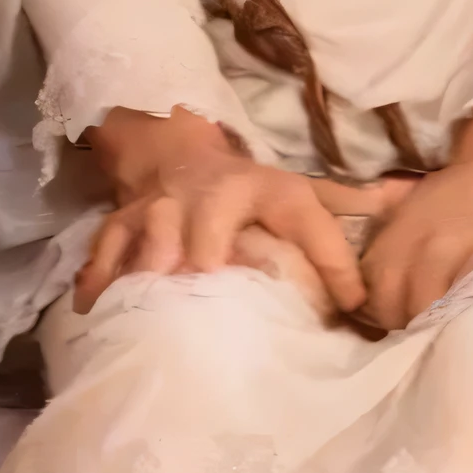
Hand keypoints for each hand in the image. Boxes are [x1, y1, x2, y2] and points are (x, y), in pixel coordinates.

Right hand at [78, 106, 364, 322]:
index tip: (346, 303)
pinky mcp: (124, 218)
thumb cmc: (251, 195)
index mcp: (271, 190)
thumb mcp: (303, 199)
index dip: (331, 260)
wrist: (182, 157)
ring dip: (151, 273)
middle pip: (210, 223)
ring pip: (154, 233)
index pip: (309, 220)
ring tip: (149, 316)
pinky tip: (94, 310)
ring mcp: (164, 205)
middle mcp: (214, 193)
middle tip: (207, 301)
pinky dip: (100, 278)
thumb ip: (340, 229)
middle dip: (206, 261)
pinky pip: (107, 247)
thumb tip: (378, 275)